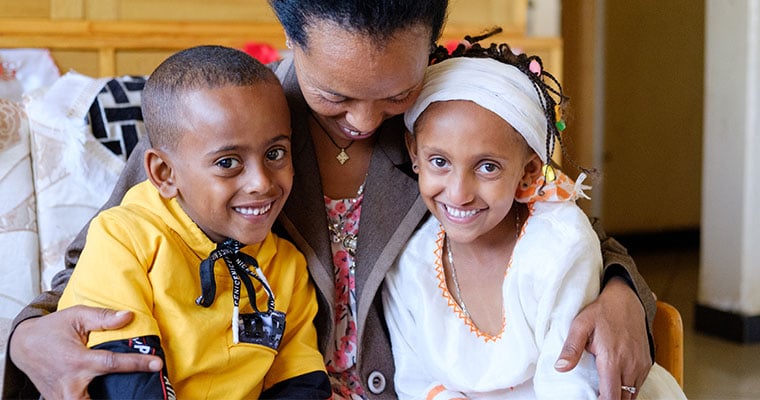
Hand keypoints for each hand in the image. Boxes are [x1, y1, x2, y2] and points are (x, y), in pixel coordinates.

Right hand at [9, 305, 162, 399]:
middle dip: (120, 396)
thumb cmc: (53, 329)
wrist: (24, 346)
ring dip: (108, 399)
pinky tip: (113, 394)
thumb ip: (103, 317)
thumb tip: (128, 316)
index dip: (137, 363)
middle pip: (101, 399)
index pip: (112, 363)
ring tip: (130, 392)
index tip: (157, 364)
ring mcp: (63, 397)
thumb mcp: (76, 316)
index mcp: (77, 360)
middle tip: (144, 391)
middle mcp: (70, 384)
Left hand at [554, 278, 650, 399]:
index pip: (611, 398)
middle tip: (594, 394)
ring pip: (632, 395)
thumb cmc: (601, 312)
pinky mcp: (647, 363)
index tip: (590, 398)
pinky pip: (638, 385)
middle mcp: (631, 366)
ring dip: (618, 396)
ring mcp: (641, 365)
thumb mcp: (580, 325)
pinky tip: (614, 383)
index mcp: (613, 360)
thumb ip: (571, 348)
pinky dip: (627, 389)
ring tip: (602, 390)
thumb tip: (560, 368)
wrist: (627, 299)